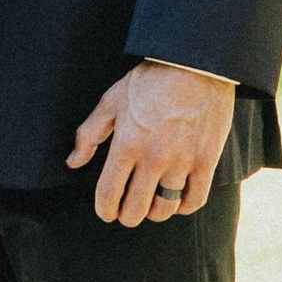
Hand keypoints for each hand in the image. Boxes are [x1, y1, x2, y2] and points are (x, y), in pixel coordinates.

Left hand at [68, 60, 235, 227]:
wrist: (194, 65)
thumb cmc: (149, 80)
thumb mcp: (111, 101)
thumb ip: (89, 134)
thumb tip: (74, 162)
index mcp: (127, 144)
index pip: (109, 193)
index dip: (104, 209)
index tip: (106, 212)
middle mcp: (153, 158)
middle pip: (136, 209)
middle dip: (127, 216)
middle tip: (127, 212)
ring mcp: (182, 162)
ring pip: (165, 208)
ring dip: (154, 213)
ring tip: (151, 206)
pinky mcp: (207, 161)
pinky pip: (195, 199)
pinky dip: (183, 207)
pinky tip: (176, 201)